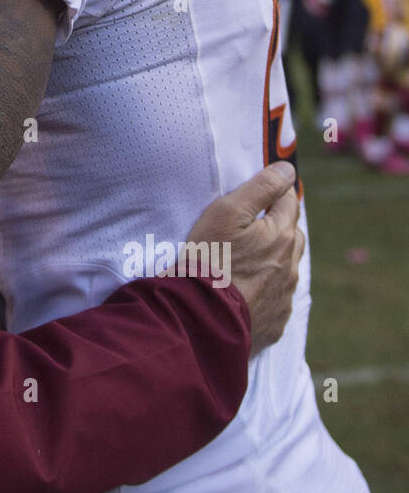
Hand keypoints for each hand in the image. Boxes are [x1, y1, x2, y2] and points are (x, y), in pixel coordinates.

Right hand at [185, 162, 303, 354]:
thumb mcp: (226, 213)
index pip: (288, 202)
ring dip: (274, 260)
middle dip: (279, 227)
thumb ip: (260, 188)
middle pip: (293, 236)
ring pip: (287, 269)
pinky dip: (265, 291)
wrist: (199, 319)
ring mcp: (284, 297)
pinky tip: (244, 292)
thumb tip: (288, 169)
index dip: (276, 193)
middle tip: (253, 228)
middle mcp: (290, 266)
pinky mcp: (276, 323)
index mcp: (282, 236)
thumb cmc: (208, 260)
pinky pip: (277, 299)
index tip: (264, 192)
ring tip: (246, 262)